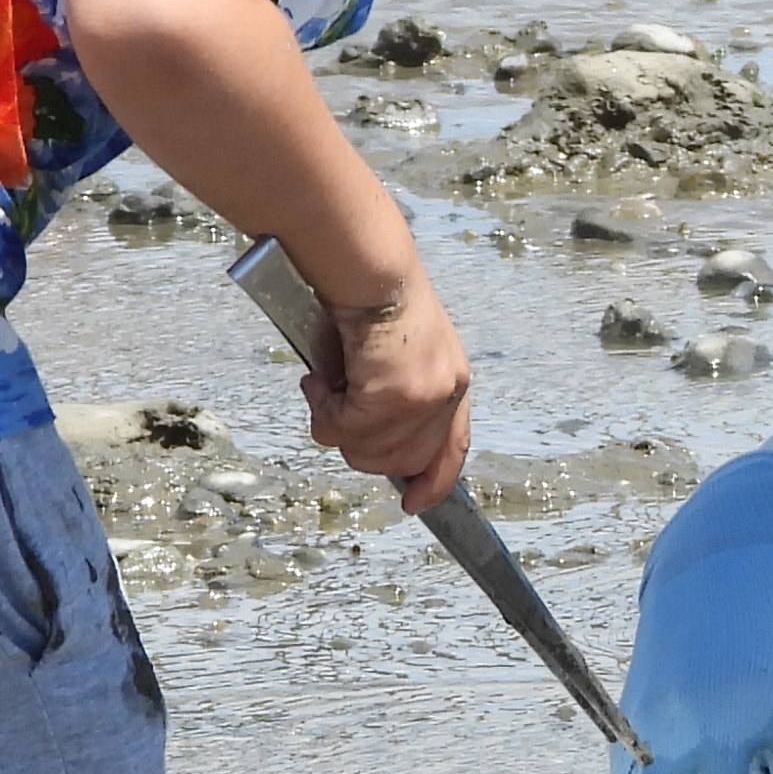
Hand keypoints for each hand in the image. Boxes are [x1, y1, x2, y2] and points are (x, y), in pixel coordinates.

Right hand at [304, 264, 471, 511]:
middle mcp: (447, 393)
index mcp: (453, 381)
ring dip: (334, 424)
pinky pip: (342, 429)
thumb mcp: (398, 353)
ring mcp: (422, 398)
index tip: (414, 504)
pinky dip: (322, 409)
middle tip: (333, 409)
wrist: (368, 268)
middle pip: (399, 461)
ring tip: (324, 388)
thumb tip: (359, 430)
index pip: (452, 449)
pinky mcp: (392, 396)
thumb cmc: (372, 296)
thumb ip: (393, 394)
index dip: (434, 483)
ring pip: (365, 450)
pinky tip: (319, 381)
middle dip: (358, 445)